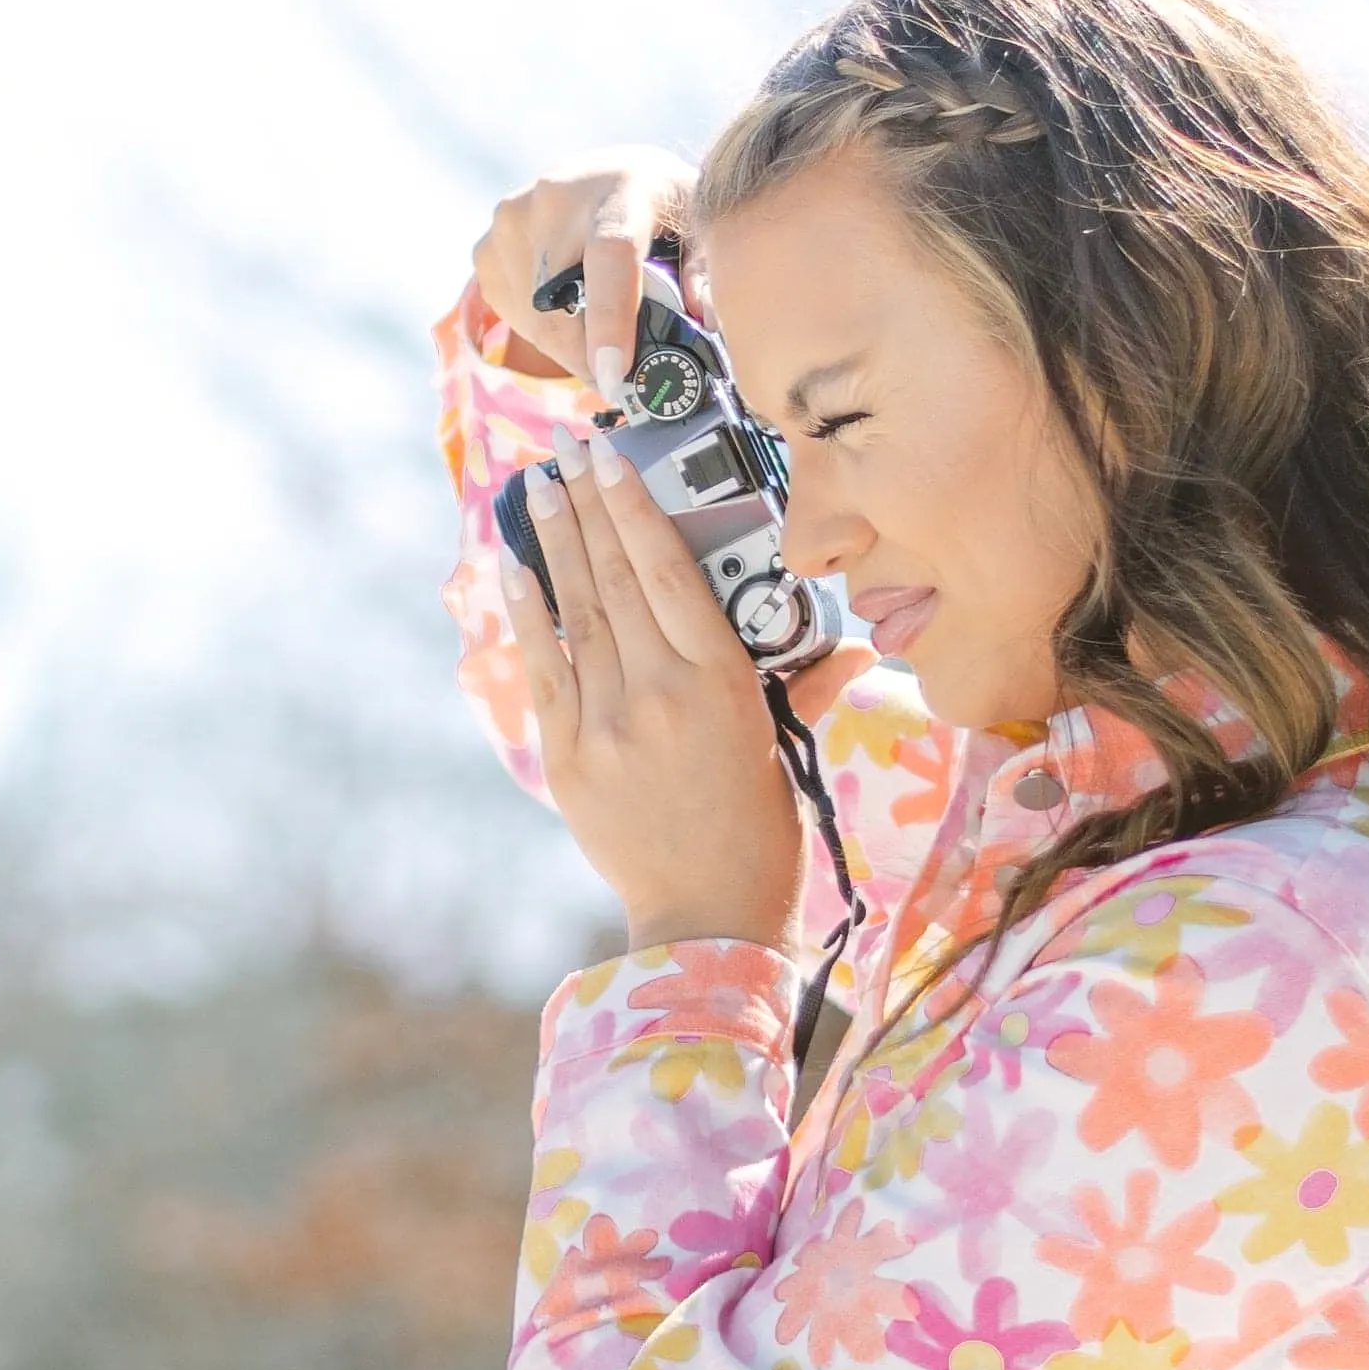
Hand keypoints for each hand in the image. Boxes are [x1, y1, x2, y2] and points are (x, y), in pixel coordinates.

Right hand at [470, 150, 698, 409]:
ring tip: (597, 336)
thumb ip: (704, 272)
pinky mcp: (487, 243)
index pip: (610, 253)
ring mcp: (512, 217)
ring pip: (533, 317)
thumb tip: (704, 322)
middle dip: (589, 356)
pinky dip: (539, 329)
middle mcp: (558, 194)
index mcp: (622, 187)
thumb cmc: (663, 209)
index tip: (615, 373)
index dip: (610, 319)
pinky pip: (510, 313)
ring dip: (565, 346)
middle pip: (562, 302)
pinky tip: (567, 308)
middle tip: (618, 379)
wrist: (608, 176)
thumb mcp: (700, 228)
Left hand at [504, 431, 805, 953]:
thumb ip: (809, 688)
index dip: (635, 506)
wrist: (707, 920)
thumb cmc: (763, 835)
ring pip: (576, 614)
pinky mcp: (568, 757)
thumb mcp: (789, 751)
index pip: (668, 572)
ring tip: (537, 488)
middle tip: (564, 449)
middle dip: (586, 506)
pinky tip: (514, 566)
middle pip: (614, 579)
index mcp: (721, 684)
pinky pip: (543, 669)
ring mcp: (606, 725)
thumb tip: (854, 651)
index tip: (611, 456)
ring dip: (553, 544)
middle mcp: (658, 694)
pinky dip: (527, 613)